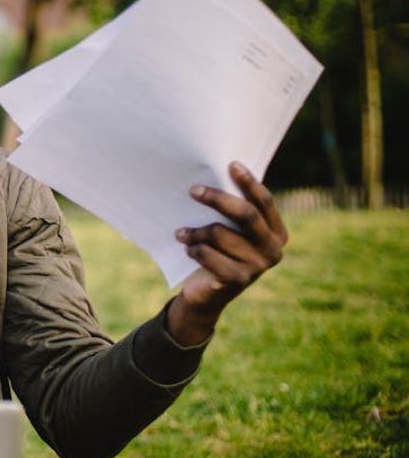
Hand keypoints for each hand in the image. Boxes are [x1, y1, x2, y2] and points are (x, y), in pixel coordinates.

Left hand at [167, 161, 287, 343]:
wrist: (207, 293)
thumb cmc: (218, 252)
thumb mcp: (230, 231)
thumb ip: (233, 211)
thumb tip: (214, 174)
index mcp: (277, 232)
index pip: (264, 202)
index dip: (249, 182)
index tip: (231, 164)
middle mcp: (273, 249)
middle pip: (246, 214)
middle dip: (217, 199)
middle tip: (193, 190)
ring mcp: (257, 267)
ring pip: (220, 233)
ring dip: (195, 231)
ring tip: (180, 232)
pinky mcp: (238, 280)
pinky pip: (209, 255)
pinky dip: (194, 249)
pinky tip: (187, 248)